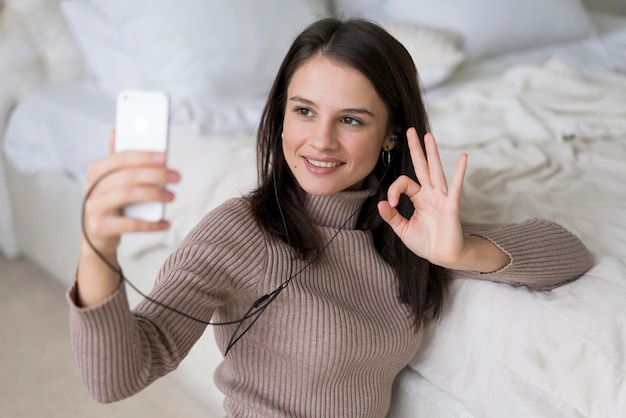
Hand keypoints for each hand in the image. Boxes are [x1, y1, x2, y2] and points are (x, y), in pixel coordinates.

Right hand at [82, 131, 179, 259]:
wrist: (97, 236)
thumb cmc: (111, 202)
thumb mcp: (113, 179)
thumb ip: (119, 159)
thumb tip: (117, 130)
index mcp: (95, 170)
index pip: (120, 158)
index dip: (144, 156)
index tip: (165, 157)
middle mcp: (91, 187)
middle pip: (127, 176)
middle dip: (155, 175)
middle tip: (177, 177)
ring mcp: (93, 208)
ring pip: (127, 195)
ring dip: (154, 195)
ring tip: (172, 196)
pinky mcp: (99, 227)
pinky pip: (130, 224)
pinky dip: (151, 224)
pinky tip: (165, 222)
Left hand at [377, 128, 467, 268]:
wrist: (443, 256)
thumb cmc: (426, 243)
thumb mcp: (403, 229)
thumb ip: (392, 216)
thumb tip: (381, 203)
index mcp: (419, 198)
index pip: (404, 182)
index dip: (394, 190)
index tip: (391, 204)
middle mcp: (430, 194)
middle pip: (422, 166)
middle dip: (416, 148)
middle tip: (410, 130)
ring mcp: (442, 198)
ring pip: (435, 171)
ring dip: (432, 153)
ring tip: (429, 136)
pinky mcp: (451, 206)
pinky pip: (455, 186)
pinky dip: (459, 172)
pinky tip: (463, 157)